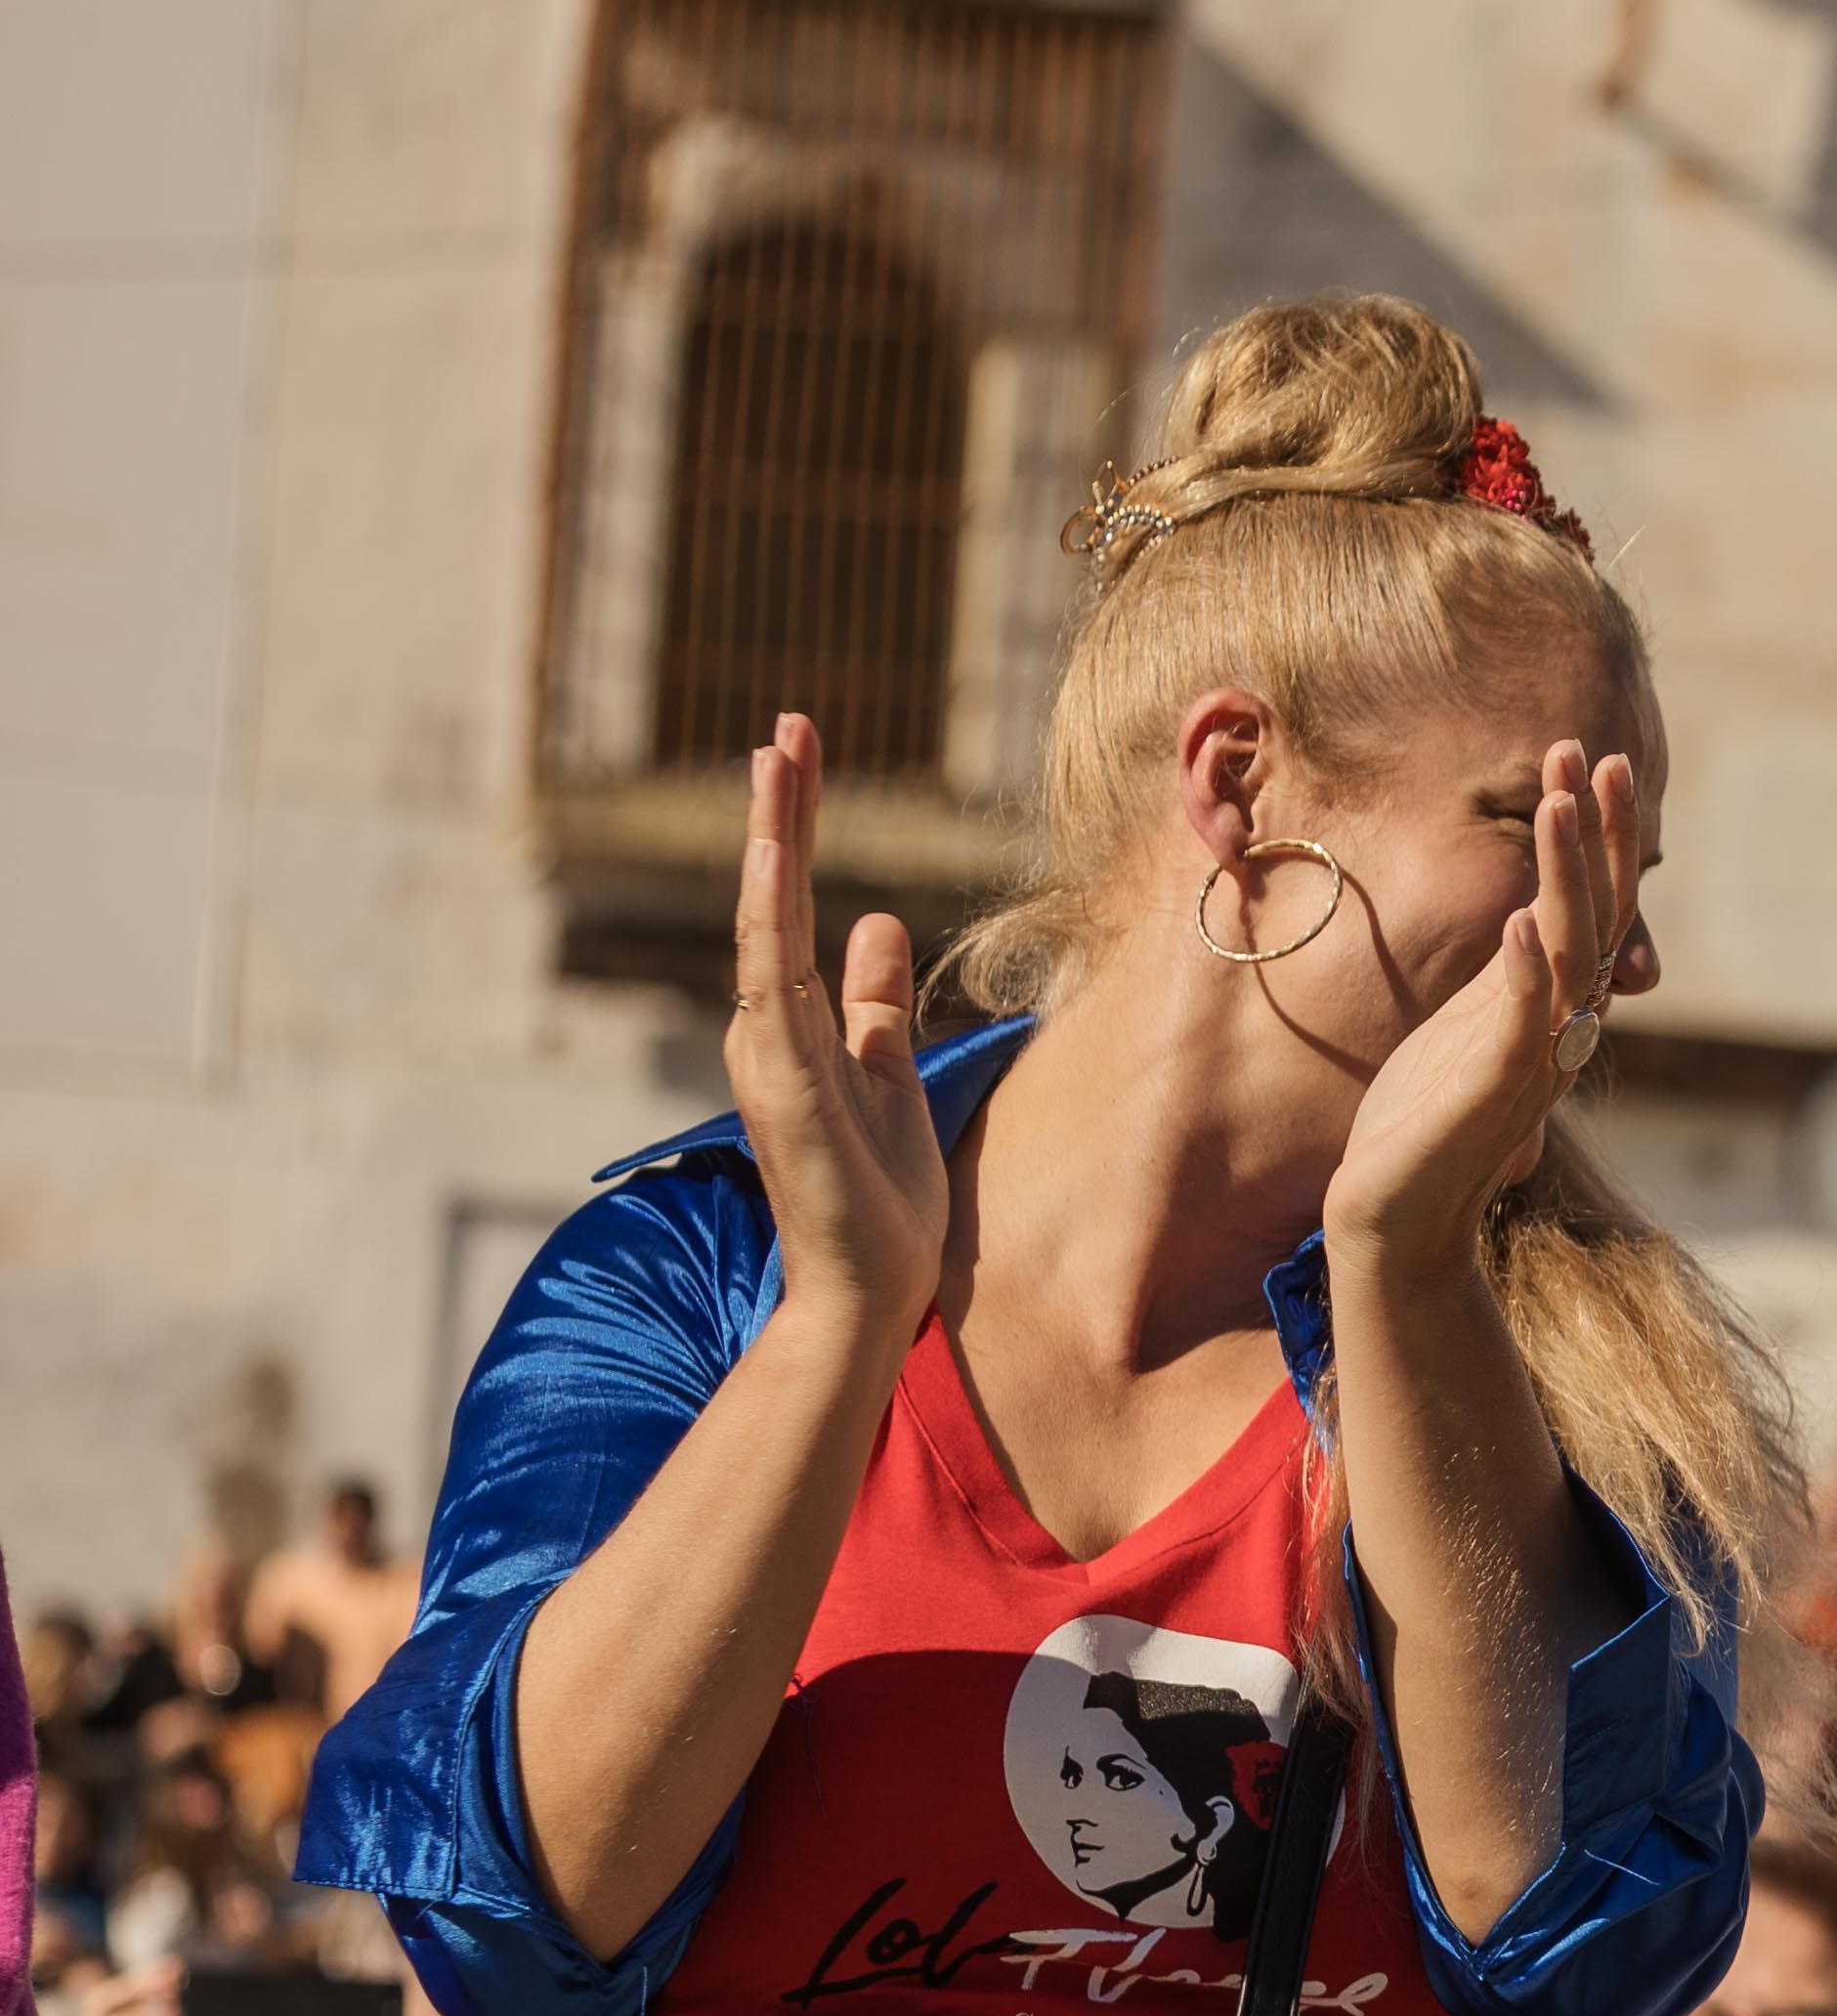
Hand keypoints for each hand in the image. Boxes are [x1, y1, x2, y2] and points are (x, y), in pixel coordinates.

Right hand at [727, 719, 944, 1340]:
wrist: (868, 1292)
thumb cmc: (880, 1199)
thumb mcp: (893, 1073)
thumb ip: (877, 1002)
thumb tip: (875, 922)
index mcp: (798, 1025)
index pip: (795, 906)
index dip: (796, 830)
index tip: (802, 753)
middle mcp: (769, 1028)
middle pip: (772, 896)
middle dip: (781, 809)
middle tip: (790, 723)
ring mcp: (767, 1051)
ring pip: (765, 921)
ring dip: (771, 836)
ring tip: (778, 753)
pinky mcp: (780, 1081)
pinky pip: (769, 980)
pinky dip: (765, 914)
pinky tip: (768, 856)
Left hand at [1326, 741, 1638, 1263]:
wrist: (1396, 1222)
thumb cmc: (1422, 1129)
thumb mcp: (1468, 1033)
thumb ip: (1507, 983)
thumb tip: (1533, 923)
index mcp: (1549, 1009)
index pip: (1591, 907)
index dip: (1593, 835)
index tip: (1584, 761)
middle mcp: (1557, 1028)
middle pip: (1597, 913)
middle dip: (1596, 831)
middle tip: (1596, 751)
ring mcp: (1531, 1060)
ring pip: (1570, 953)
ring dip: (1566, 875)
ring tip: (1557, 803)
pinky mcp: (1493, 1093)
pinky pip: (1521, 1023)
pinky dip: (1525, 972)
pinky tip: (1522, 921)